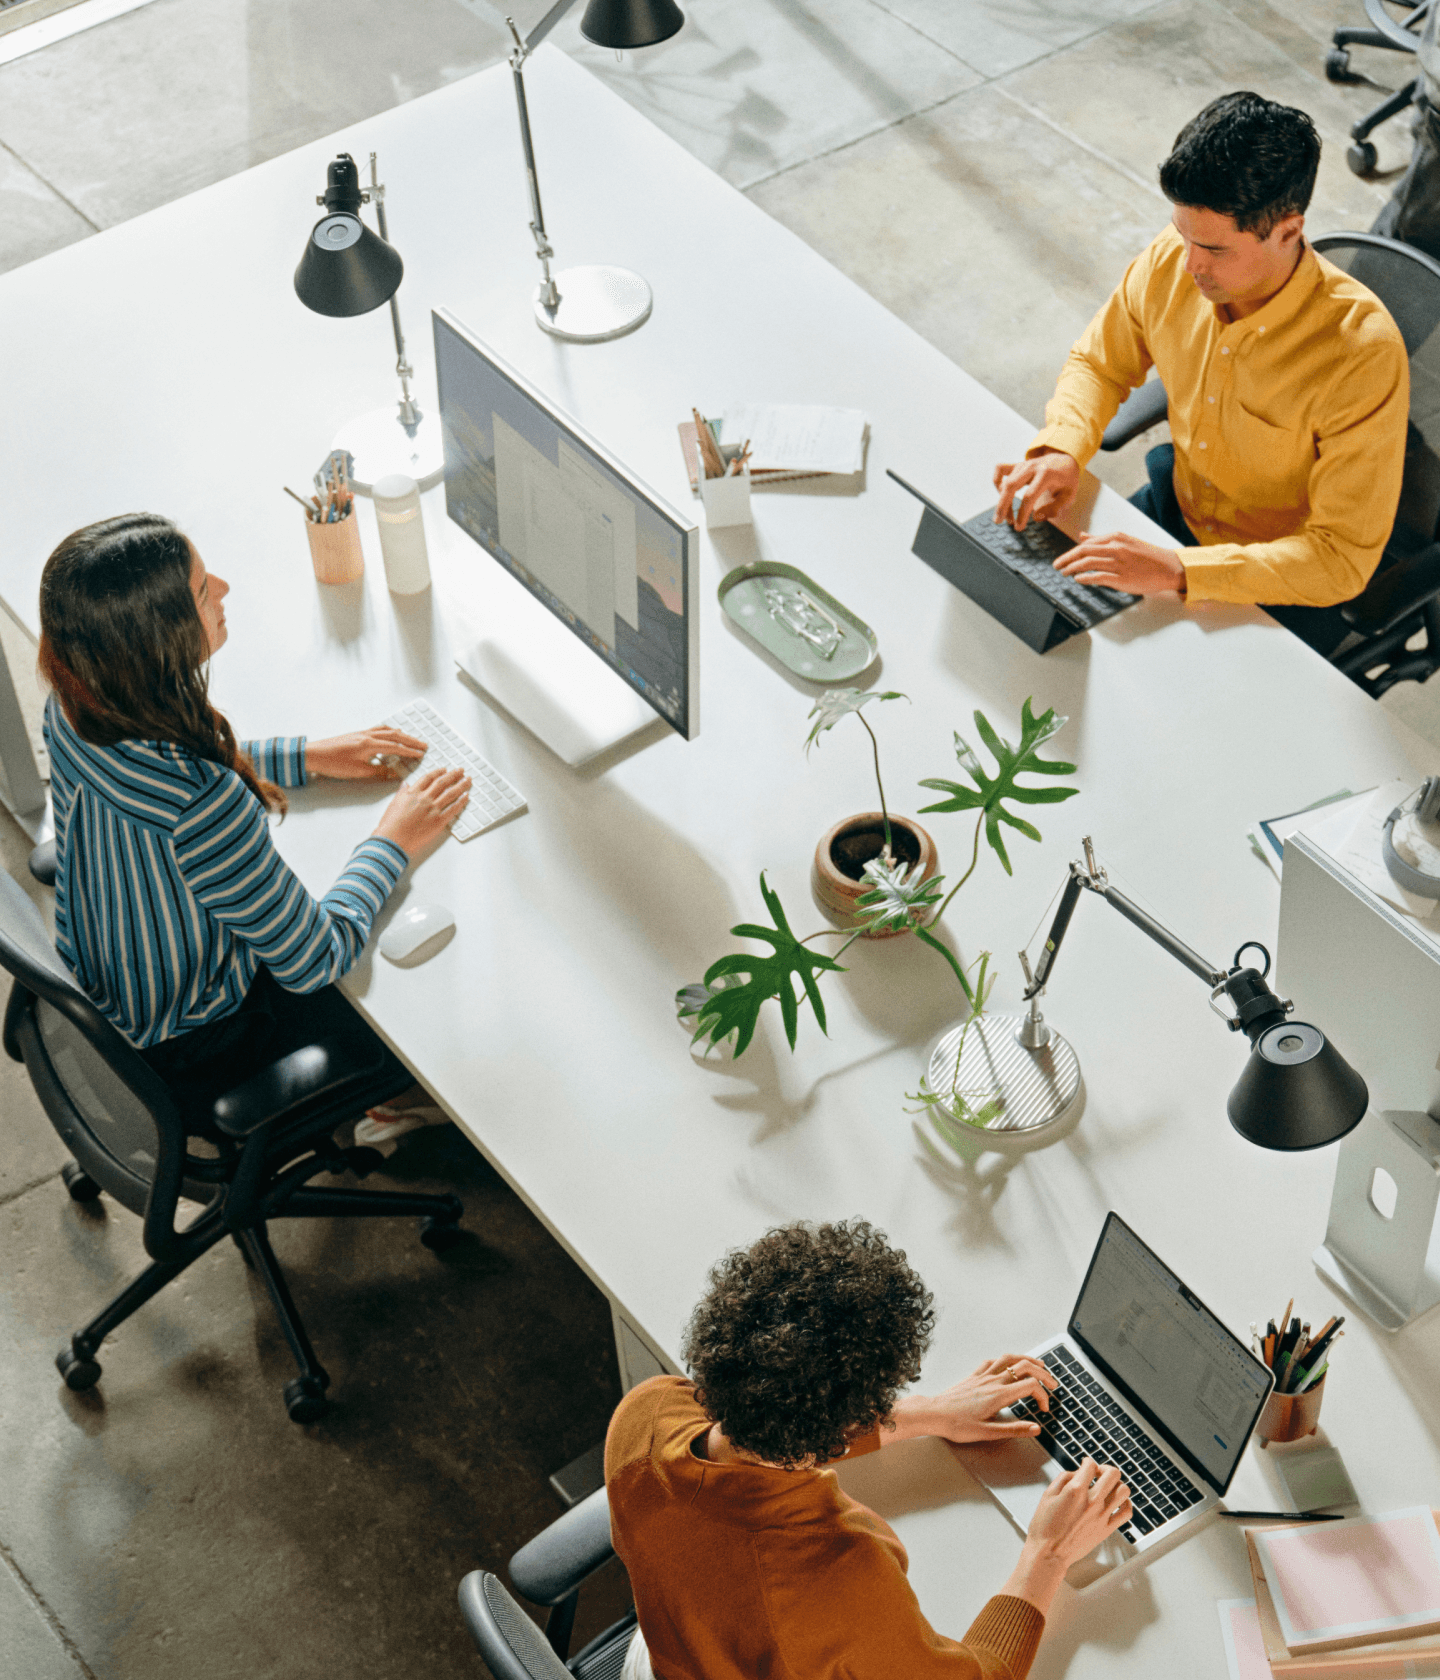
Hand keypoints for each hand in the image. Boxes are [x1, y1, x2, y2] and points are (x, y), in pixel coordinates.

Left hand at [306, 726, 427, 780]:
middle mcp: (367, 735)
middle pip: (394, 735)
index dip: (410, 751)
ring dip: (400, 733)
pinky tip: (388, 733)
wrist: (313, 754)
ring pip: (386, 730)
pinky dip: (387, 730)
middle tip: (423, 744)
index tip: (421, 753)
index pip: (395, 747)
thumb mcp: (358, 772)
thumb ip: (378, 771)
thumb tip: (392, 772)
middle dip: (410, 740)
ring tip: (410, 737)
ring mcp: (361, 733)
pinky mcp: (356, 734)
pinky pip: (377, 729)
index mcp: (369, 745)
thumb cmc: (333, 763)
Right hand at [373, 766, 469, 857]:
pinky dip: (461, 802)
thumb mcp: (394, 803)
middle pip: (442, 782)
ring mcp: (433, 809)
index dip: (438, 772)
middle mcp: (425, 798)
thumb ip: (402, 792)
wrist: (393, 840)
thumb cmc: (390, 824)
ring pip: (451, 793)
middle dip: (453, 775)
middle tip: (461, 770)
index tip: (445, 769)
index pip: (428, 778)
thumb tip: (405, 784)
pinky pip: (453, 809)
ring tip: (468, 780)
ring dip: (461, 785)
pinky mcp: (439, 821)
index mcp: (413, 793)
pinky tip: (466, 797)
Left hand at [886, 1355, 1056, 1444]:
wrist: (934, 1413)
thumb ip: (1014, 1429)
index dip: (1043, 1396)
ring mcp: (983, 1376)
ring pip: (1009, 1359)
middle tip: (1052, 1383)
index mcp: (999, 1395)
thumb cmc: (957, 1425)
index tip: (1044, 1408)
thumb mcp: (988, 1433)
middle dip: (1043, 1373)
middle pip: (1024, 1367)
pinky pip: (992, 1361)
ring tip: (1038, 1365)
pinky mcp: (974, 1375)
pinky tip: (1007, 1364)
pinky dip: (1005, 1360)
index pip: (1030, 1386)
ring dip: (1026, 1359)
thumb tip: (1035, 1428)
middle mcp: (992, 1381)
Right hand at [993, 449, 1079, 530]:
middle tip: (999, 521)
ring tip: (1007, 518)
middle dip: (1003, 505)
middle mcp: (1032, 467)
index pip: (1030, 495)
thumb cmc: (1067, 480)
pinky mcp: (1017, 465)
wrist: (1065, 459)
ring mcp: (1023, 465)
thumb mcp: (1069, 495)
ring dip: (1002, 501)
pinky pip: (1000, 469)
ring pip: (1005, 482)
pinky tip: (1001, 494)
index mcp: (1047, 474)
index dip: (1022, 513)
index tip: (1019, 527)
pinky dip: (997, 482)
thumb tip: (1036, 517)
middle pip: (1011, 485)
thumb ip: (1055, 508)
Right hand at [1000, 1457, 1131, 1617]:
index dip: (1087, 1461)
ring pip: (1123, 1491)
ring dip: (1117, 1485)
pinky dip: (1125, 1504)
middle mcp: (1092, 1501)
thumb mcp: (1047, 1495)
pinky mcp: (1107, 1530)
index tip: (1086, 1464)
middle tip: (1099, 1473)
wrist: (1049, 1554)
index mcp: (1075, 1491)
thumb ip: (1064, 1478)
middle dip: (1105, 1468)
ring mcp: (1102, 1516)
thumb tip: (1077, 1473)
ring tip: (1109, 1488)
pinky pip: (1126, 1513)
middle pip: (1113, 1474)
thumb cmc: (1045, 1527)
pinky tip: (1118, 1503)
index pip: (1090, 1465)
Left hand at [1055, 531, 1185, 594]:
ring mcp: (1119, 563)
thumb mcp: (1125, 541)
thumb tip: (1082, 536)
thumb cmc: (1147, 556)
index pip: (1087, 544)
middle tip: (1056, 566)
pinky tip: (1078, 579)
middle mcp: (1116, 548)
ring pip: (1088, 564)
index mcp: (1116, 538)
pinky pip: (1098, 577)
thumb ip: (1101, 540)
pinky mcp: (1122, 578)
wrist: (1168, 567)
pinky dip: (1084, 578)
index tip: (1062, 558)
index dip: (1071, 552)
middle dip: (1066, 559)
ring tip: (1064, 573)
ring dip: (1072, 568)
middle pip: (1083, 552)